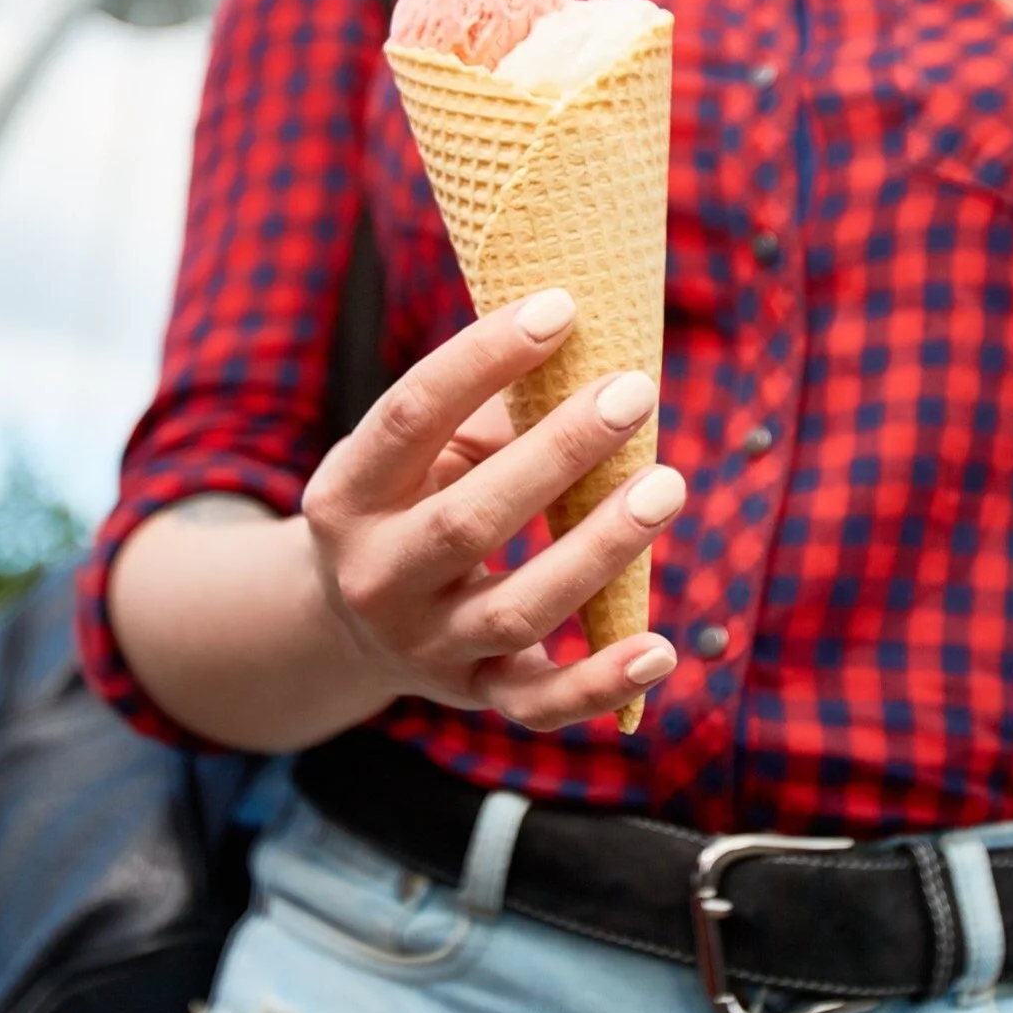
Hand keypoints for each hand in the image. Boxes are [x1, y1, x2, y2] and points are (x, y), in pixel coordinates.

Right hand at [302, 288, 685, 730]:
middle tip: (634, 392)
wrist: (347, 622)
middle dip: (559, 453)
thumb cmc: (407, 498)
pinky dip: (600, 685)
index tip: (562, 307)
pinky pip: (539, 705)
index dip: (484, 358)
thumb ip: (489, 416)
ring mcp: (424, 645)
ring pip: (515, 611)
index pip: (411, 415)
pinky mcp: (474, 695)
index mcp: (348, 492)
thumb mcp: (416, 454)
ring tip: (665, 486)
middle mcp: (376, 576)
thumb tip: (589, 369)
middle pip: (469, 520)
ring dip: (597, 550)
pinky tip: (662, 648)